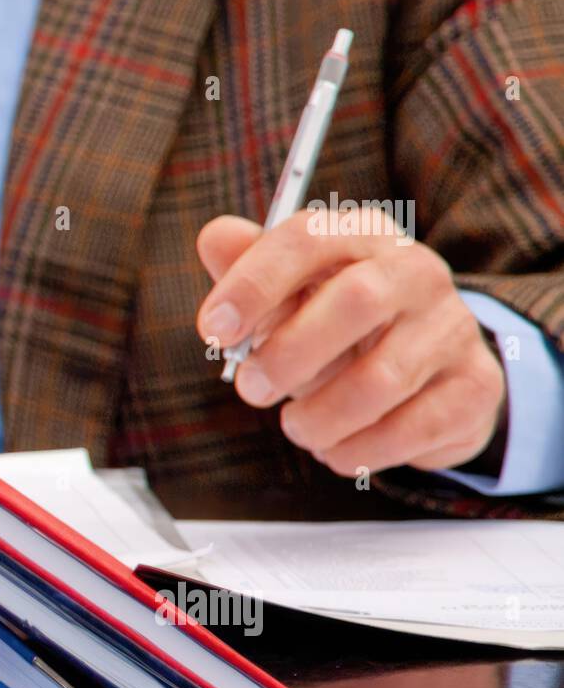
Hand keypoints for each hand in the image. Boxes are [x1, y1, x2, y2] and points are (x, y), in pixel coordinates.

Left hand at [195, 212, 505, 476]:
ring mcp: (452, 328)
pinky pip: (410, 428)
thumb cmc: (337, 328)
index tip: (213, 329)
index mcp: (361, 236)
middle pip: (356, 301)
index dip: (253, 284)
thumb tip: (214, 239)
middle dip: (288, 355)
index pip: (307, 239)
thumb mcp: (290, 294)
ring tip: (297, 427)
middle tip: (251, 390)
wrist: (427, 373)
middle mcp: (415, 272)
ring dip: (320, 417)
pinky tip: (337, 449)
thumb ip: (248, 267)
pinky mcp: (473, 387)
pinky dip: (358, 450)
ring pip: (381, 379)